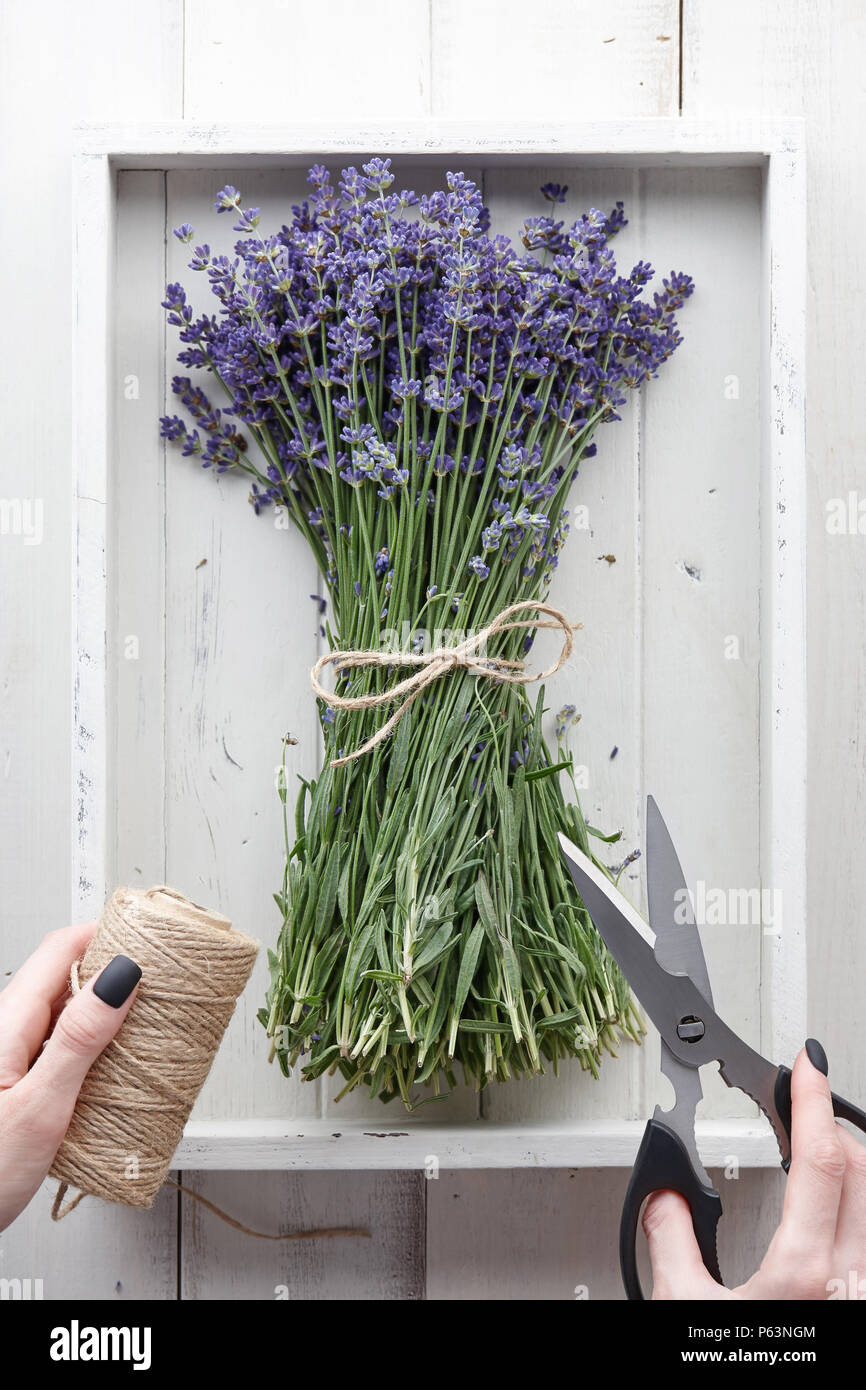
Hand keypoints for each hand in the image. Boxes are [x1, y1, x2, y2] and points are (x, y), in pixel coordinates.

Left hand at [0, 924, 140, 1232]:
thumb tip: (119, 976)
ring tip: (150, 1024)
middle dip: (117, 973)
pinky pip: (60, 1045)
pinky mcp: (15, 1082)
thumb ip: (79, 1039)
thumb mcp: (40, 1108)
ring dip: (108, 1012)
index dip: (109, 933)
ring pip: (65, 1011)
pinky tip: (116, 1066)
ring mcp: (9, 1056)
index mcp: (6, 1023)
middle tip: (164, 985)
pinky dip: (94, 1044)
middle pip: (66, 975)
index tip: (154, 938)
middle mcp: (5, 1030)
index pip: (62, 948)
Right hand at [643, 1041, 865, 1298]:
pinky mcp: (860, 1301)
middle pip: (860, 1168)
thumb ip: (672, 1242)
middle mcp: (847, 1278)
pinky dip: (856, 1198)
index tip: (807, 1064)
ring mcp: (861, 1290)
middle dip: (831, 1122)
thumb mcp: (685, 1304)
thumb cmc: (736, 1370)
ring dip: (850, 1159)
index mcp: (802, 1269)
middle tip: (803, 1098)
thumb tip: (663, 1198)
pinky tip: (834, 1198)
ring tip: (818, 1139)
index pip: (821, 1159)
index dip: (814, 1100)